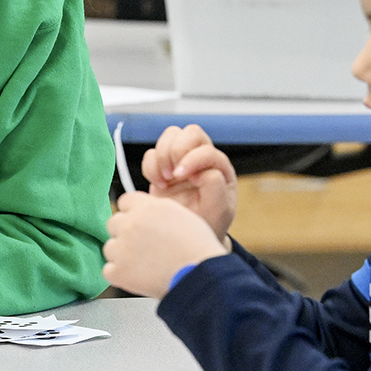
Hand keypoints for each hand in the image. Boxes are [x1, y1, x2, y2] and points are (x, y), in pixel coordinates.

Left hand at [102, 191, 227, 297]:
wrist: (200, 274)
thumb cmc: (198, 249)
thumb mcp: (181, 215)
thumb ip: (156, 211)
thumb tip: (144, 212)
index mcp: (147, 207)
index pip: (125, 201)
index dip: (132, 213)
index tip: (139, 223)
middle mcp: (131, 223)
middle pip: (114, 223)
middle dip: (125, 234)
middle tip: (144, 247)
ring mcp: (121, 247)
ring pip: (110, 247)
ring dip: (122, 255)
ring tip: (146, 264)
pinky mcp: (118, 270)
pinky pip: (109, 270)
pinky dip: (121, 275)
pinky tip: (139, 277)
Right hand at [140, 124, 237, 239]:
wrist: (187, 237)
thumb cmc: (207, 224)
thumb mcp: (218, 211)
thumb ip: (216, 187)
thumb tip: (202, 171)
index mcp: (220, 168)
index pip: (206, 149)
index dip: (192, 160)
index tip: (181, 178)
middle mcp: (202, 159)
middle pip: (190, 133)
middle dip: (176, 150)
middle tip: (172, 174)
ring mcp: (182, 161)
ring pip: (171, 136)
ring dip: (162, 156)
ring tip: (164, 180)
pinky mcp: (163, 168)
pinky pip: (152, 153)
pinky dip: (150, 167)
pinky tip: (158, 184)